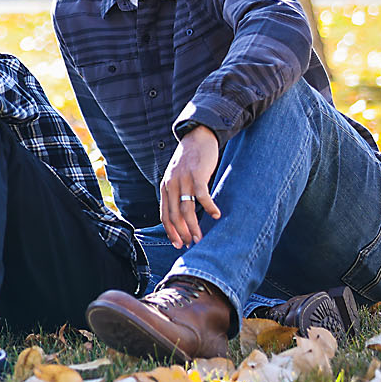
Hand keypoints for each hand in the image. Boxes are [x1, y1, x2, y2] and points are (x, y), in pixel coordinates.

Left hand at [160, 124, 221, 248]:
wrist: (197, 137)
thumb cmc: (189, 161)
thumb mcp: (177, 178)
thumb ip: (177, 194)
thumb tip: (182, 215)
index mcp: (165, 187)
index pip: (164, 215)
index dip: (171, 231)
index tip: (178, 244)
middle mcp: (171, 185)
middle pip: (174, 216)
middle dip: (182, 233)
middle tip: (190, 244)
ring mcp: (183, 180)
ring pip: (186, 209)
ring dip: (194, 226)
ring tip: (200, 237)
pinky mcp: (197, 174)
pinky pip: (202, 195)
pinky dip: (209, 207)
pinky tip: (215, 215)